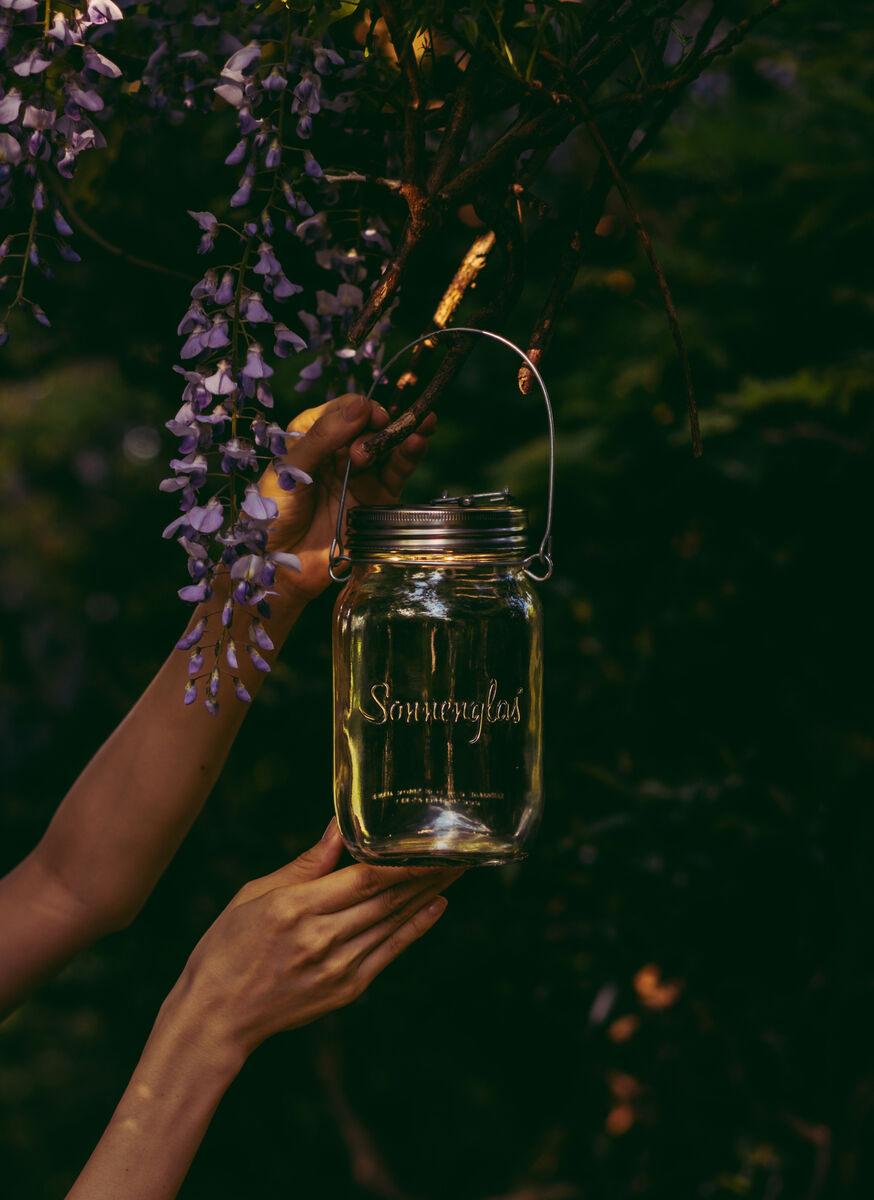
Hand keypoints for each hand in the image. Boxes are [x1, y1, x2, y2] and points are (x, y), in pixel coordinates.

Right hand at [171, 820, 459, 1059]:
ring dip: (428, 894)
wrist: (215, 1016)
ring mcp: (337, 968)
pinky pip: (390, 952)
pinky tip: (435, 905)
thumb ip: (306, 864)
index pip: (365, 877)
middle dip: (427, 872)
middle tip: (458, 849)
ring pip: (394, 922)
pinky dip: (416, 928)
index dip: (403, 860)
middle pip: (388, 898)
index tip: (430, 840)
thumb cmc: (228, 947)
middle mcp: (322, 938)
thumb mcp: (256, 893)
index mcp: (295, 908)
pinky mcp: (346, 989)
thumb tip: (340, 827)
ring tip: (454, 870)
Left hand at [260, 393, 436, 602]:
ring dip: (401, 435)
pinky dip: (409, 456)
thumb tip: (360, 407)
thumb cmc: (272, 517)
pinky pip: (396, 474)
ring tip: (417, 426)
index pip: (340, 412)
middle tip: (376, 435)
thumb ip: (323, 437)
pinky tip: (419, 440)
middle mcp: (336, 456)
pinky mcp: (375, 501)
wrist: (281, 569)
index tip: (368, 413)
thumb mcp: (291, 470)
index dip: (357, 409)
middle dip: (377, 426)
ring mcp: (358, 478)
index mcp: (310, 440)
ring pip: (386, 448)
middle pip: (368, 427)